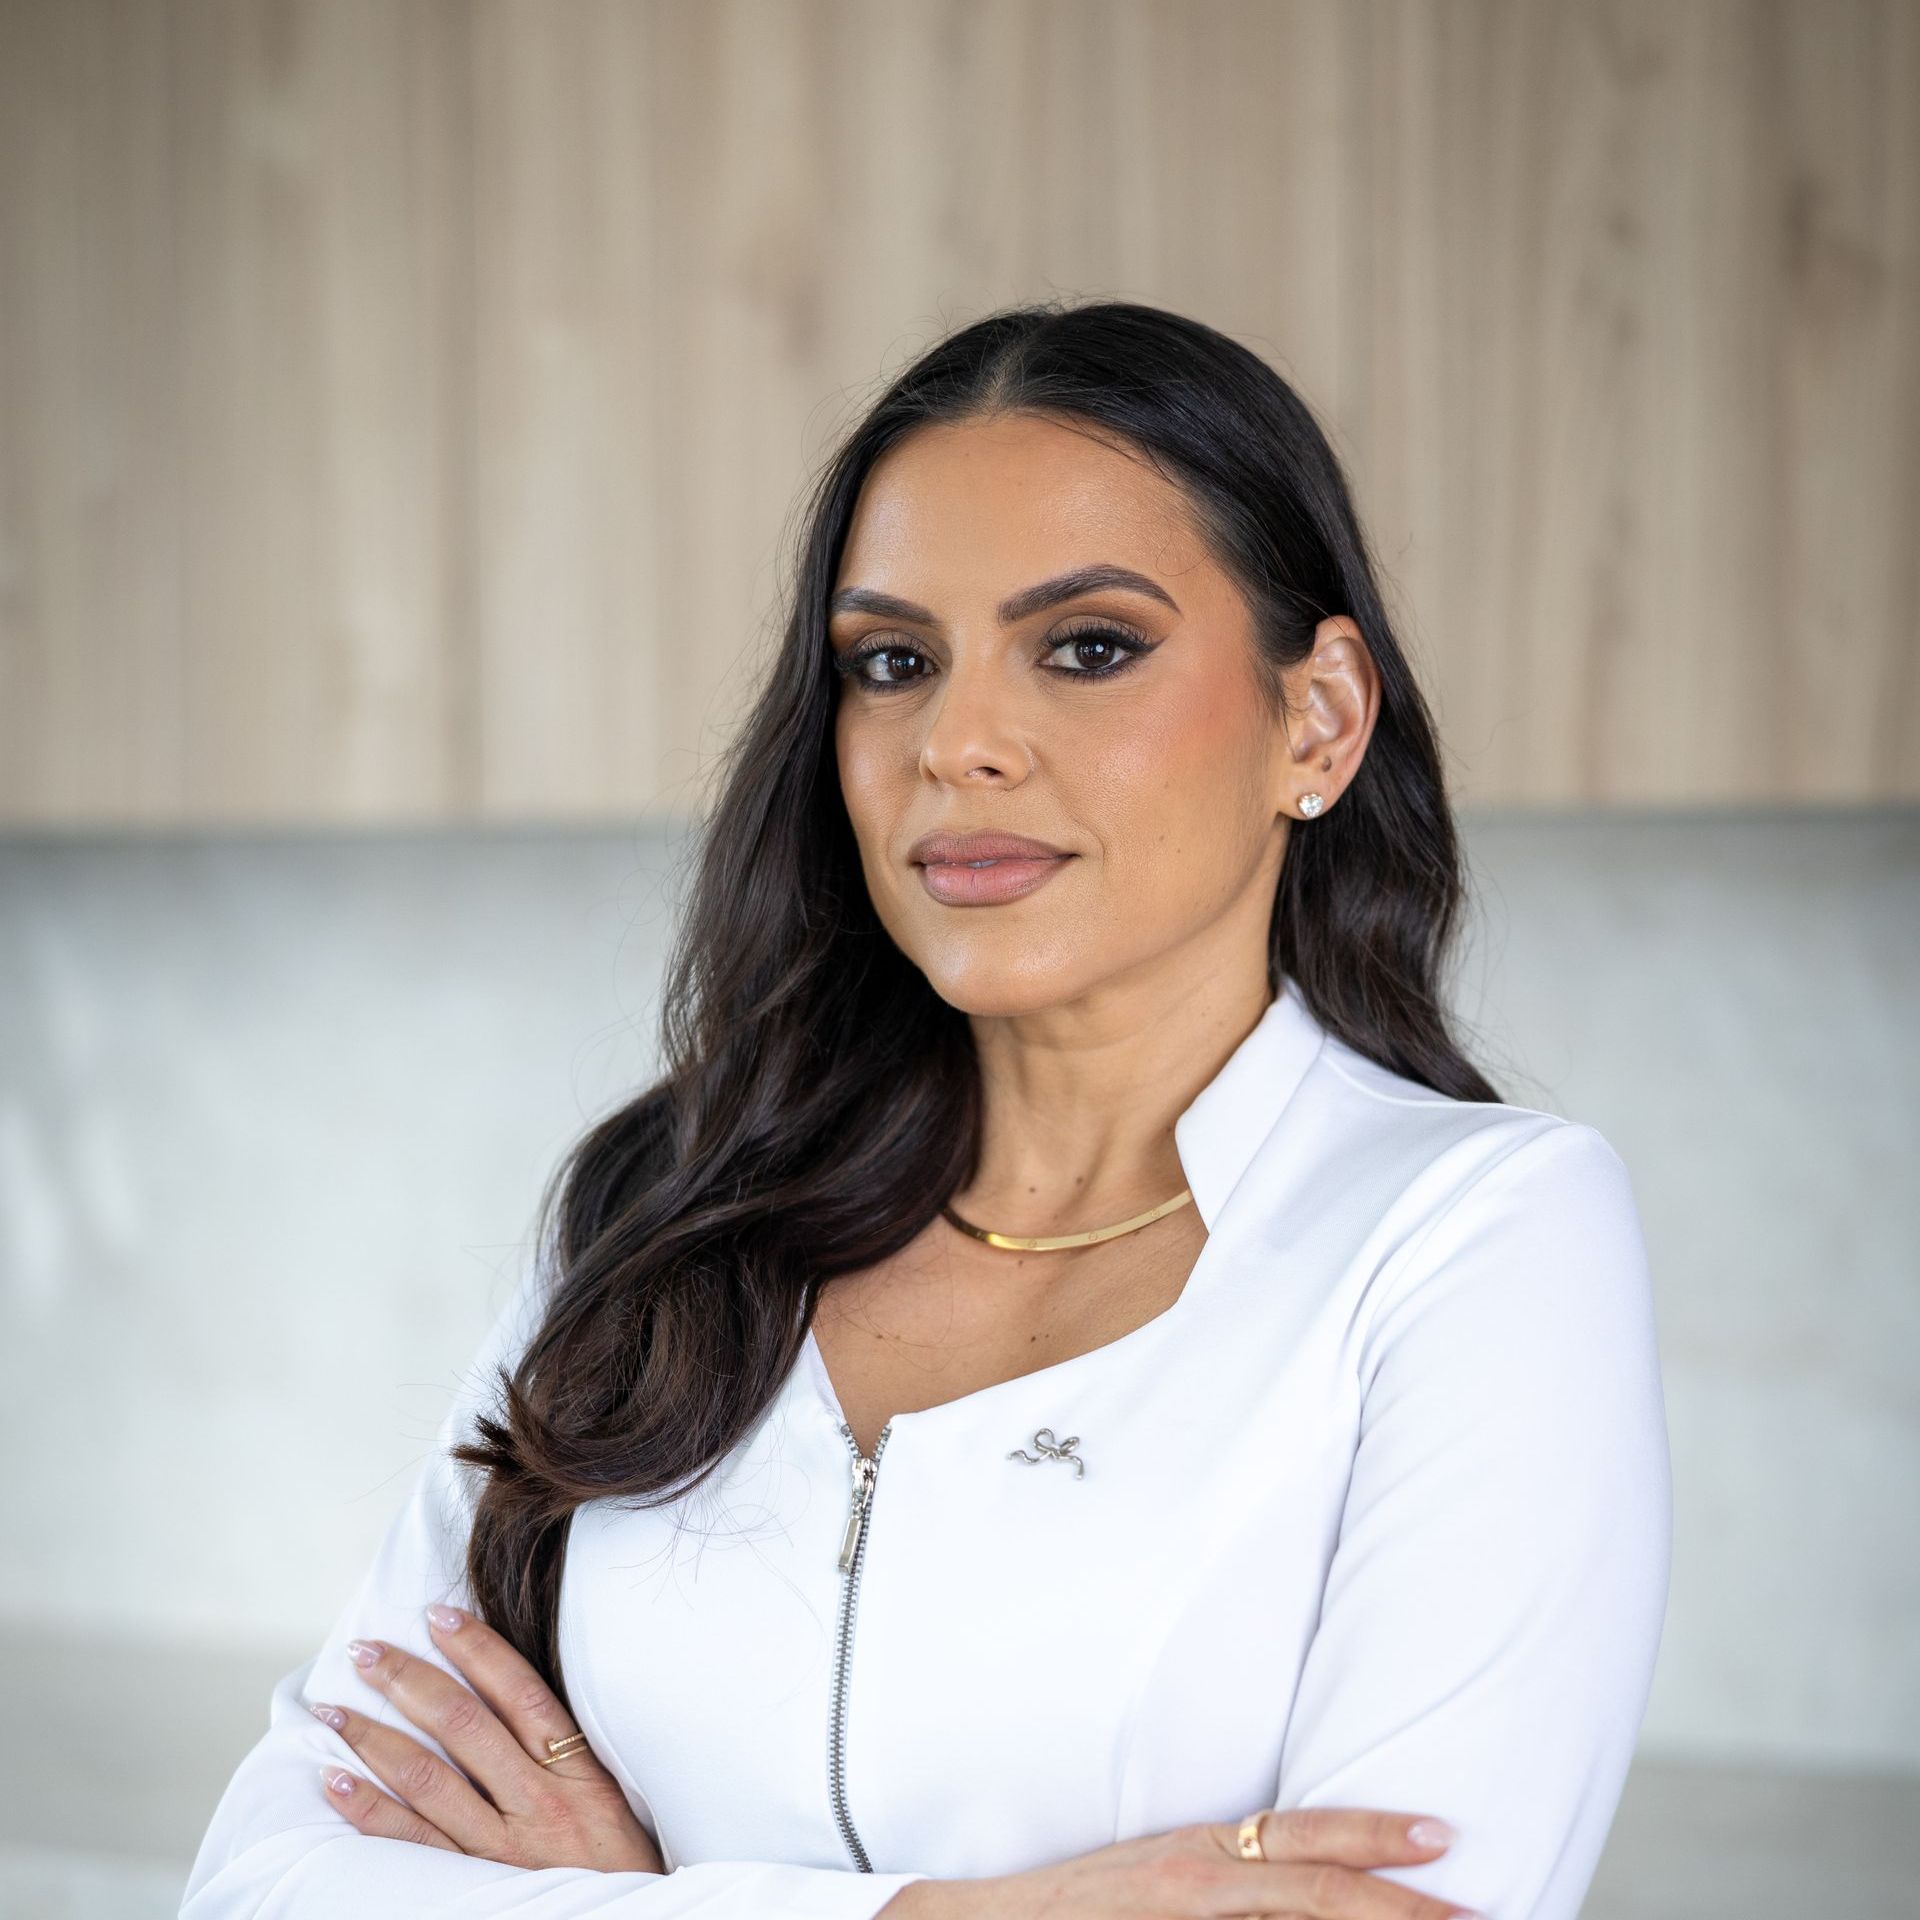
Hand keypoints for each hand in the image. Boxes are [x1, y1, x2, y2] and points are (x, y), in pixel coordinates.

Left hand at [309, 1602, 664, 1874]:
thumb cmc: (619, 1865)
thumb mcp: (611, 1797)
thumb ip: (566, 1752)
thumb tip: (506, 1694)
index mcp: (577, 1771)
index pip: (520, 1692)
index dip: (477, 1649)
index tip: (437, 1615)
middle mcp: (537, 1802)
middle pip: (464, 1726)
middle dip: (408, 1681)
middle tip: (363, 1652)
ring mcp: (500, 1849)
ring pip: (428, 1780)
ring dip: (373, 1739)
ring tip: (333, 1709)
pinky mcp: (473, 1886)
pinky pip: (411, 1845)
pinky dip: (370, 1811)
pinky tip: (336, 1783)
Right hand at [882, 1806, 1478, 1919]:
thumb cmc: (1080, 1902)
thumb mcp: (1161, 1870)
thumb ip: (1232, 1878)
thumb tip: (1307, 1888)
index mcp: (1203, 1849)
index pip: (1306, 1834)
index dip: (1376, 1832)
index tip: (1444, 1837)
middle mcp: (1198, 1876)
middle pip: (1316, 1883)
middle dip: (1400, 1902)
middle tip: (1471, 1908)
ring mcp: (1182, 1916)